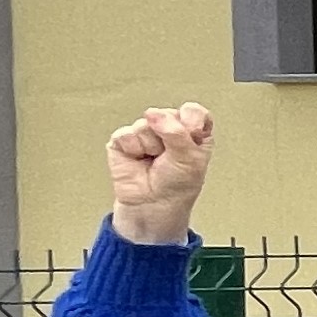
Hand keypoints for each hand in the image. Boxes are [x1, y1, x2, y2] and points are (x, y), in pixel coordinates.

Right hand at [105, 103, 214, 244]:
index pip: (193, 111)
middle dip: (169, 137)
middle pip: (167, 114)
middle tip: (170, 156)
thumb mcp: (189, 160)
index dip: (191, 119)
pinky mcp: (123, 139)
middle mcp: (169, 128)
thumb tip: (153, 114)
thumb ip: (177, 133)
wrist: (153, 204)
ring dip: (151, 146)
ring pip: (145, 124)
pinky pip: (126, 134)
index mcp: (192, 131)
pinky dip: (133, 149)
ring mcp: (145, 132)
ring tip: (153, 159)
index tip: (192, 134)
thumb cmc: (177, 184)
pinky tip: (137, 159)